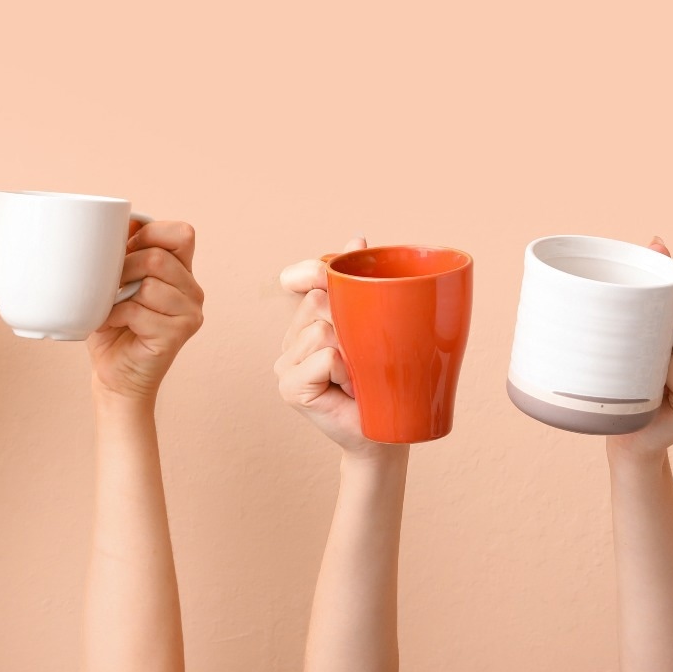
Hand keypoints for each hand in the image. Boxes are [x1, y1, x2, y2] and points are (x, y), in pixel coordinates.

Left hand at [87, 219, 203, 402]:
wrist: (115, 376)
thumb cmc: (114, 327)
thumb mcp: (116, 282)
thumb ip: (125, 251)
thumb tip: (124, 217)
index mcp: (182, 272)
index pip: (182, 233)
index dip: (150, 234)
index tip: (125, 249)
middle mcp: (193, 290)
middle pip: (160, 257)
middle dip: (124, 266)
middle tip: (108, 285)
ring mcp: (190, 313)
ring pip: (150, 284)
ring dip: (118, 294)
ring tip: (109, 307)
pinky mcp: (178, 335)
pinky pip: (140, 311)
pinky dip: (115, 315)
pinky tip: (109, 323)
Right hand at [273, 238, 387, 457]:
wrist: (388, 432)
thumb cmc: (385, 380)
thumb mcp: (377, 327)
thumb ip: (362, 286)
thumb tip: (356, 238)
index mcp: (307, 320)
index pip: (306, 278)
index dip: (317, 271)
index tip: (331, 276)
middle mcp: (290, 339)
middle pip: (319, 302)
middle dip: (352, 323)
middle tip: (365, 355)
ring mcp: (285, 364)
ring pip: (322, 329)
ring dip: (353, 353)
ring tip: (359, 376)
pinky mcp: (289, 387)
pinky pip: (323, 357)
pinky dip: (344, 371)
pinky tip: (348, 389)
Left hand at [609, 239, 672, 460]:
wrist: (625, 426)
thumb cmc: (637, 368)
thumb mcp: (648, 321)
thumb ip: (658, 283)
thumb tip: (657, 242)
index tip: (664, 295)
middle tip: (652, 325)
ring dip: (666, 346)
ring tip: (652, 360)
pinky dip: (659, 370)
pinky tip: (652, 382)